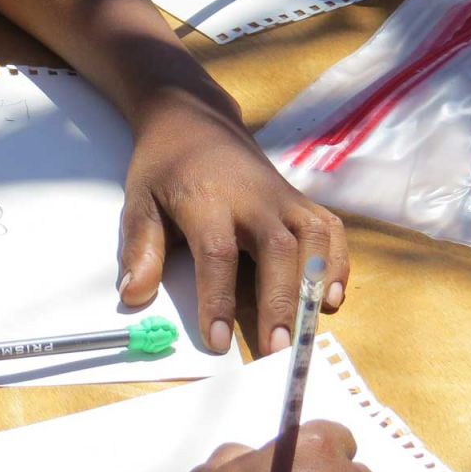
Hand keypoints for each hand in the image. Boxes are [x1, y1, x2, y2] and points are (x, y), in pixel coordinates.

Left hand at [117, 94, 347, 353]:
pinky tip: (329, 296)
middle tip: (277, 350)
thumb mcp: (140, 202)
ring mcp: (282, 197)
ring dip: (314, 284)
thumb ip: (141, 249)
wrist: (194, 121)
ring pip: (311, 238)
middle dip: (279, 302)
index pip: (217, 254)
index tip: (217, 340)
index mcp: (207, 199)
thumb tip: (134, 296)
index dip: (218, 299)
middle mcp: (253, 198)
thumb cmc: (165, 168)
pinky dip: (336, 262)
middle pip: (276, 251)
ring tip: (309, 328)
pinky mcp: (300, 198)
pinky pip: (329, 229)